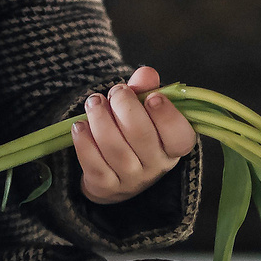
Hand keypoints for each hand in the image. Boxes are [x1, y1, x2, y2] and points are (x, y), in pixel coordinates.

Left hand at [74, 66, 196, 205]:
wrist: (114, 172)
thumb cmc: (134, 131)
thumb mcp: (144, 110)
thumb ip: (146, 89)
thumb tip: (146, 74)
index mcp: (173, 146)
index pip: (180, 136)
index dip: (167, 116)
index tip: (152, 97)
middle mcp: (156, 165)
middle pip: (142, 136)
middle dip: (125, 107)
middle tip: (116, 92)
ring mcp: (132, 179)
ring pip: (115, 149)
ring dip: (101, 119)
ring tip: (94, 102)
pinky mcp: (107, 187)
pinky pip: (94, 164)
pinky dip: (84, 142)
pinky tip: (80, 126)